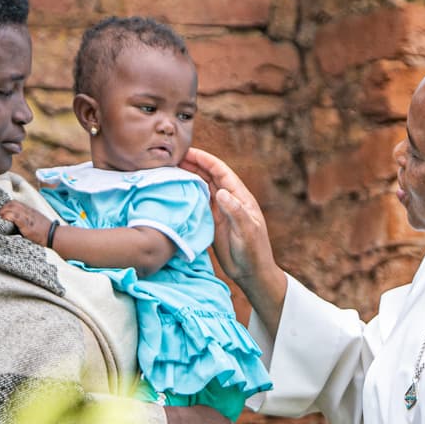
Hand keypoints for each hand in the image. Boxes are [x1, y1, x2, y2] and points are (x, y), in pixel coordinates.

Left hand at [0, 199, 53, 245]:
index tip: (2, 211)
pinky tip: (4, 218)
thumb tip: (18, 221)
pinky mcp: (27, 225)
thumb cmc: (45, 231)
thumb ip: (28, 219)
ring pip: (13, 207)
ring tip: (0, 216)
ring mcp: (28, 218)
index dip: (7, 205)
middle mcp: (28, 212)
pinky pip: (16, 217)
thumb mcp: (36, 221)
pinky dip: (8, 216)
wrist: (53, 236)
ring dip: (4, 211)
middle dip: (3, 207)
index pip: (16, 202)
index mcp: (30, 210)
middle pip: (12, 203)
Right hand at [180, 148, 270, 286]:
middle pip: (209, 175)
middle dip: (193, 164)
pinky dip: (188, 194)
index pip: (221, 172)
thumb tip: (220, 191)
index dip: (205, 160)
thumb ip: (236, 211)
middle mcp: (229, 200)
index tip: (188, 151)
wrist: (252, 272)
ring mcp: (220, 210)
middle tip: (172, 157)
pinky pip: (199, 202)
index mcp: (240, 197)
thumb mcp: (247, 231)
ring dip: (189, 176)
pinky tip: (175, 190)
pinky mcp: (213, 221)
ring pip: (202, 187)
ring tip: (170, 169)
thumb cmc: (254, 251)